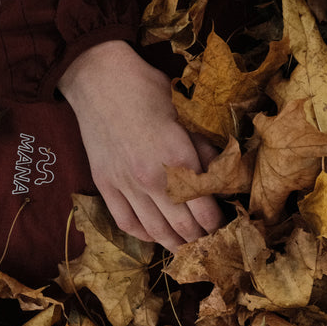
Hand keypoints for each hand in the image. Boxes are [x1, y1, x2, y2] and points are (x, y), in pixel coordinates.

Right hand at [57, 40, 222, 249]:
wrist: (99, 79)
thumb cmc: (149, 90)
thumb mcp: (187, 116)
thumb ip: (205, 150)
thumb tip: (223, 175)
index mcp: (178, 160)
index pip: (205, 210)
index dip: (219, 223)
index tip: (227, 224)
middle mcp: (151, 179)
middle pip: (183, 227)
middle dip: (201, 237)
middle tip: (213, 239)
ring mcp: (124, 185)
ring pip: (154, 231)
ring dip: (175, 243)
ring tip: (190, 246)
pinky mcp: (104, 185)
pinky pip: (125, 222)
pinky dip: (144, 235)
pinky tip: (156, 236)